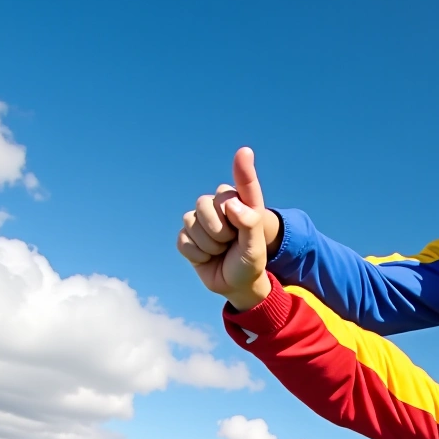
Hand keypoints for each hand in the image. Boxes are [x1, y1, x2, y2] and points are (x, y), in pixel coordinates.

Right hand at [176, 147, 276, 309]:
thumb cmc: (249, 264)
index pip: (243, 185)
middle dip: (218, 230)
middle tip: (230, 244)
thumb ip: (249, 224)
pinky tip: (206, 257)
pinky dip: (196, 253)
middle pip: (206, 203)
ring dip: (208, 244)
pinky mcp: (188, 234)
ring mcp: (203, 219)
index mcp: (245, 205)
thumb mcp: (255, 249)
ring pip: (192, 220)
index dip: (243, 169)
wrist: (234, 285)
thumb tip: (231, 204)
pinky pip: (183, 239)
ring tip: (220, 251)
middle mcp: (222, 206)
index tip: (245, 153)